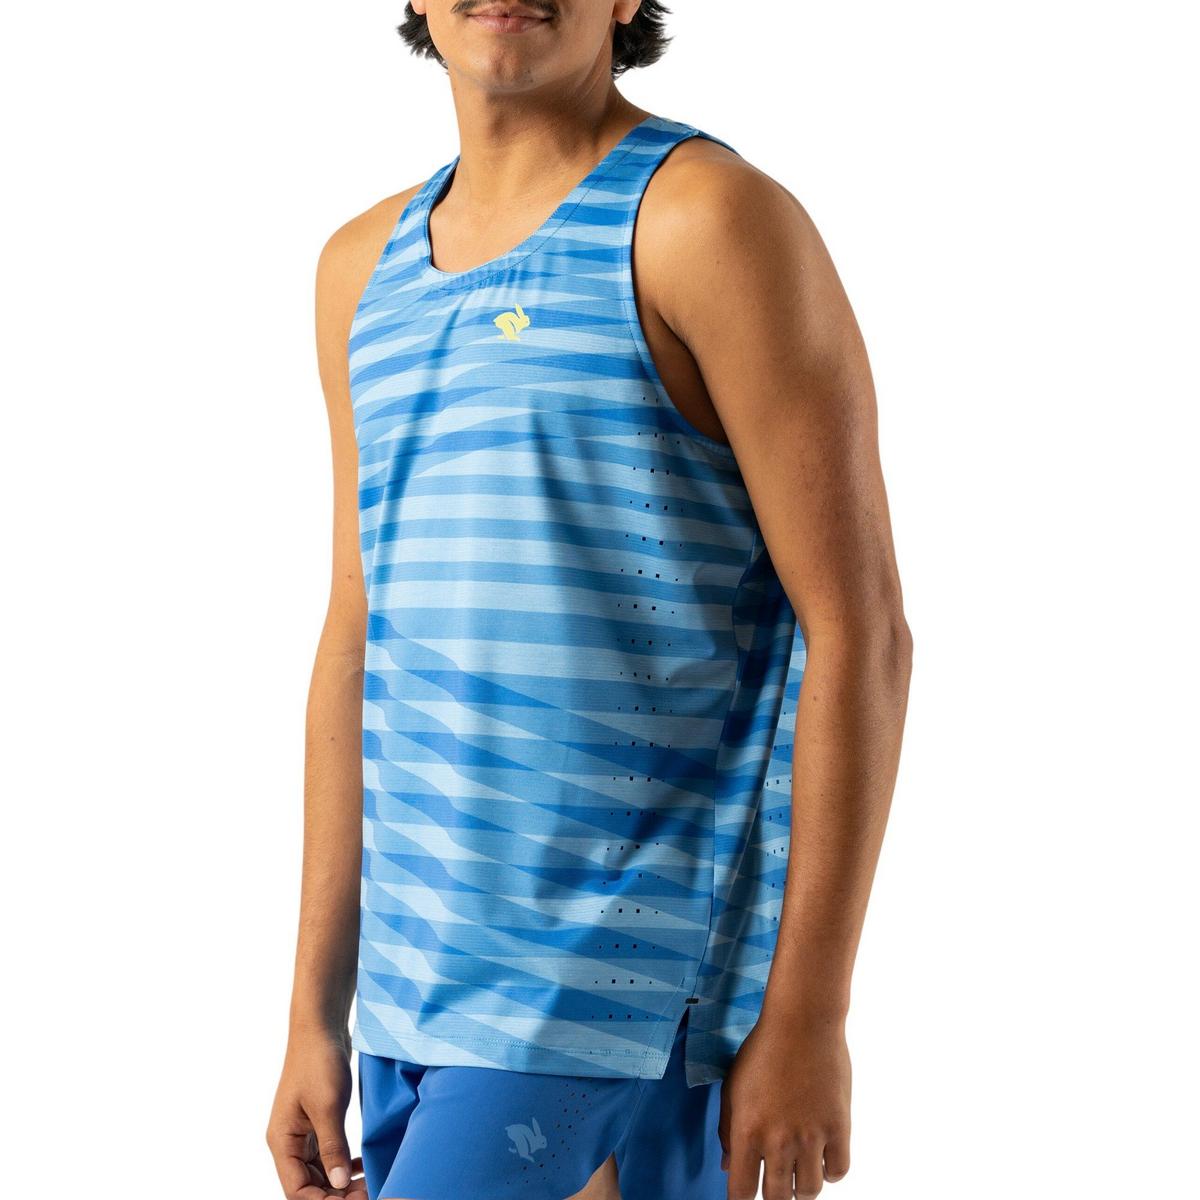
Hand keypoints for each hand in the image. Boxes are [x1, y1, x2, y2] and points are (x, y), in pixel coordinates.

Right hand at [266, 1027, 366, 1197]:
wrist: (321, 1027)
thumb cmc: (319, 1062)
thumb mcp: (328, 1106)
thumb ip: (332, 1146)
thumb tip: (337, 1184)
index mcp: (282, 1141)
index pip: (296, 1190)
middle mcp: (289, 1142)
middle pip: (309, 1185)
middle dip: (336, 1195)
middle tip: (369, 1193)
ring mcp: (303, 1132)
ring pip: (320, 1172)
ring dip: (341, 1183)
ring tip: (370, 1184)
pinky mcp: (318, 1122)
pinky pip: (328, 1154)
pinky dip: (343, 1164)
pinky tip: (362, 1167)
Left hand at [718, 1012, 851, 1199]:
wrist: (802, 1023)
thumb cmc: (762, 1050)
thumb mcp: (733, 1087)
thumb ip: (727, 1130)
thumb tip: (727, 1165)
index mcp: (747, 1130)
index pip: (741, 1191)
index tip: (745, 1194)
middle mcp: (778, 1140)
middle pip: (777, 1198)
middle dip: (773, 1197)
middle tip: (774, 1183)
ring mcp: (811, 1136)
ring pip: (809, 1192)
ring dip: (801, 1188)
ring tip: (798, 1171)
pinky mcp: (839, 1128)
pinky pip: (838, 1172)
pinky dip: (829, 1171)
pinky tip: (821, 1156)